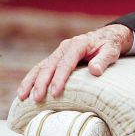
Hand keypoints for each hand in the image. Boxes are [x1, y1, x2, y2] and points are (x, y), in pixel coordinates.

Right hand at [17, 24, 132, 101]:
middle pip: (49, 66)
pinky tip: (24, 91)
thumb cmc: (109, 45)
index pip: (66, 63)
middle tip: (36, 98)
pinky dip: (32, 79)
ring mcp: (59, 52)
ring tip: (22, 97)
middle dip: (41, 83)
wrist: (107, 36)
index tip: (55, 92)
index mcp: (78, 44)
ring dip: (31, 82)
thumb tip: (94, 71)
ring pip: (41, 67)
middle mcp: (65, 47)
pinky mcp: (56, 58)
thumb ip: (103, 60)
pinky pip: (41, 68)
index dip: (59, 78)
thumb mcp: (111, 51)